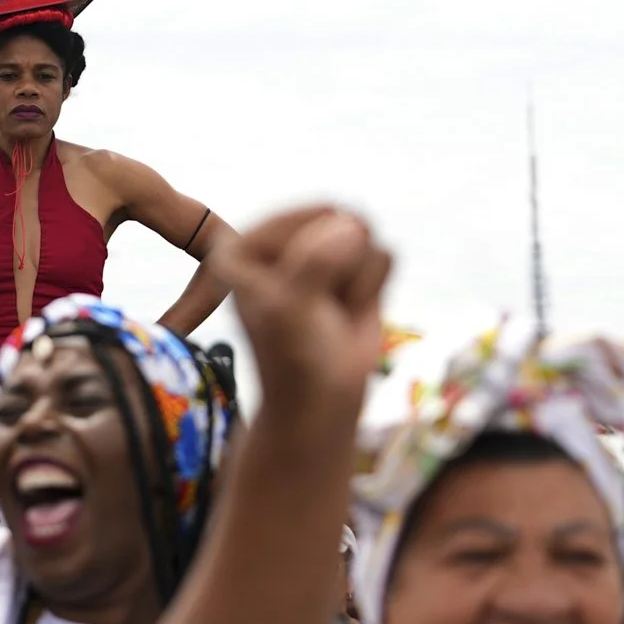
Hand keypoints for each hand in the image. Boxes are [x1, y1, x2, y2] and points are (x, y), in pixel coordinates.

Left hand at [210, 206, 391, 406]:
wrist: (322, 401)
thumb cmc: (294, 356)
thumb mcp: (291, 308)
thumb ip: (314, 261)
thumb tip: (353, 225)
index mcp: (240, 247)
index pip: (291, 224)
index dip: (304, 267)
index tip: (287, 304)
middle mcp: (275, 241)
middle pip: (332, 223)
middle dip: (337, 270)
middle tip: (315, 308)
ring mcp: (317, 248)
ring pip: (362, 234)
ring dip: (355, 281)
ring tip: (331, 310)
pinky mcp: (352, 264)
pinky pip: (383, 254)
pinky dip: (372, 288)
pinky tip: (350, 311)